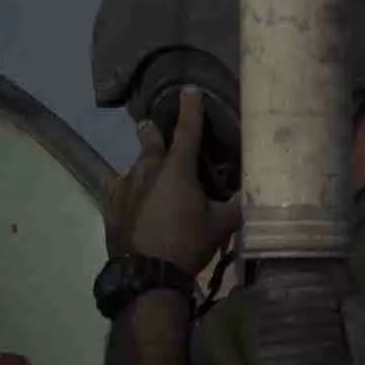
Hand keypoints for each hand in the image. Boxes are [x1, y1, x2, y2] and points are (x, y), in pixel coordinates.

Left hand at [108, 89, 240, 275]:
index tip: (190, 89)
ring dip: (143, 166)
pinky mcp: (110, 204)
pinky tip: (133, 199)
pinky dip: (128, 189)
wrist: (146, 275)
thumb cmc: (187, 245)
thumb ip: (237, 205)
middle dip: (153, 131)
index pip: (188, 129)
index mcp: (177, 168)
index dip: (191, 107)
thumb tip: (254, 191)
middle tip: (153, 128)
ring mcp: (124, 186)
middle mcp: (147, 169)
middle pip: (150, 140)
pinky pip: (119, 187)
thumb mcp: (221, 226)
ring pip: (134, 165)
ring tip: (149, 175)